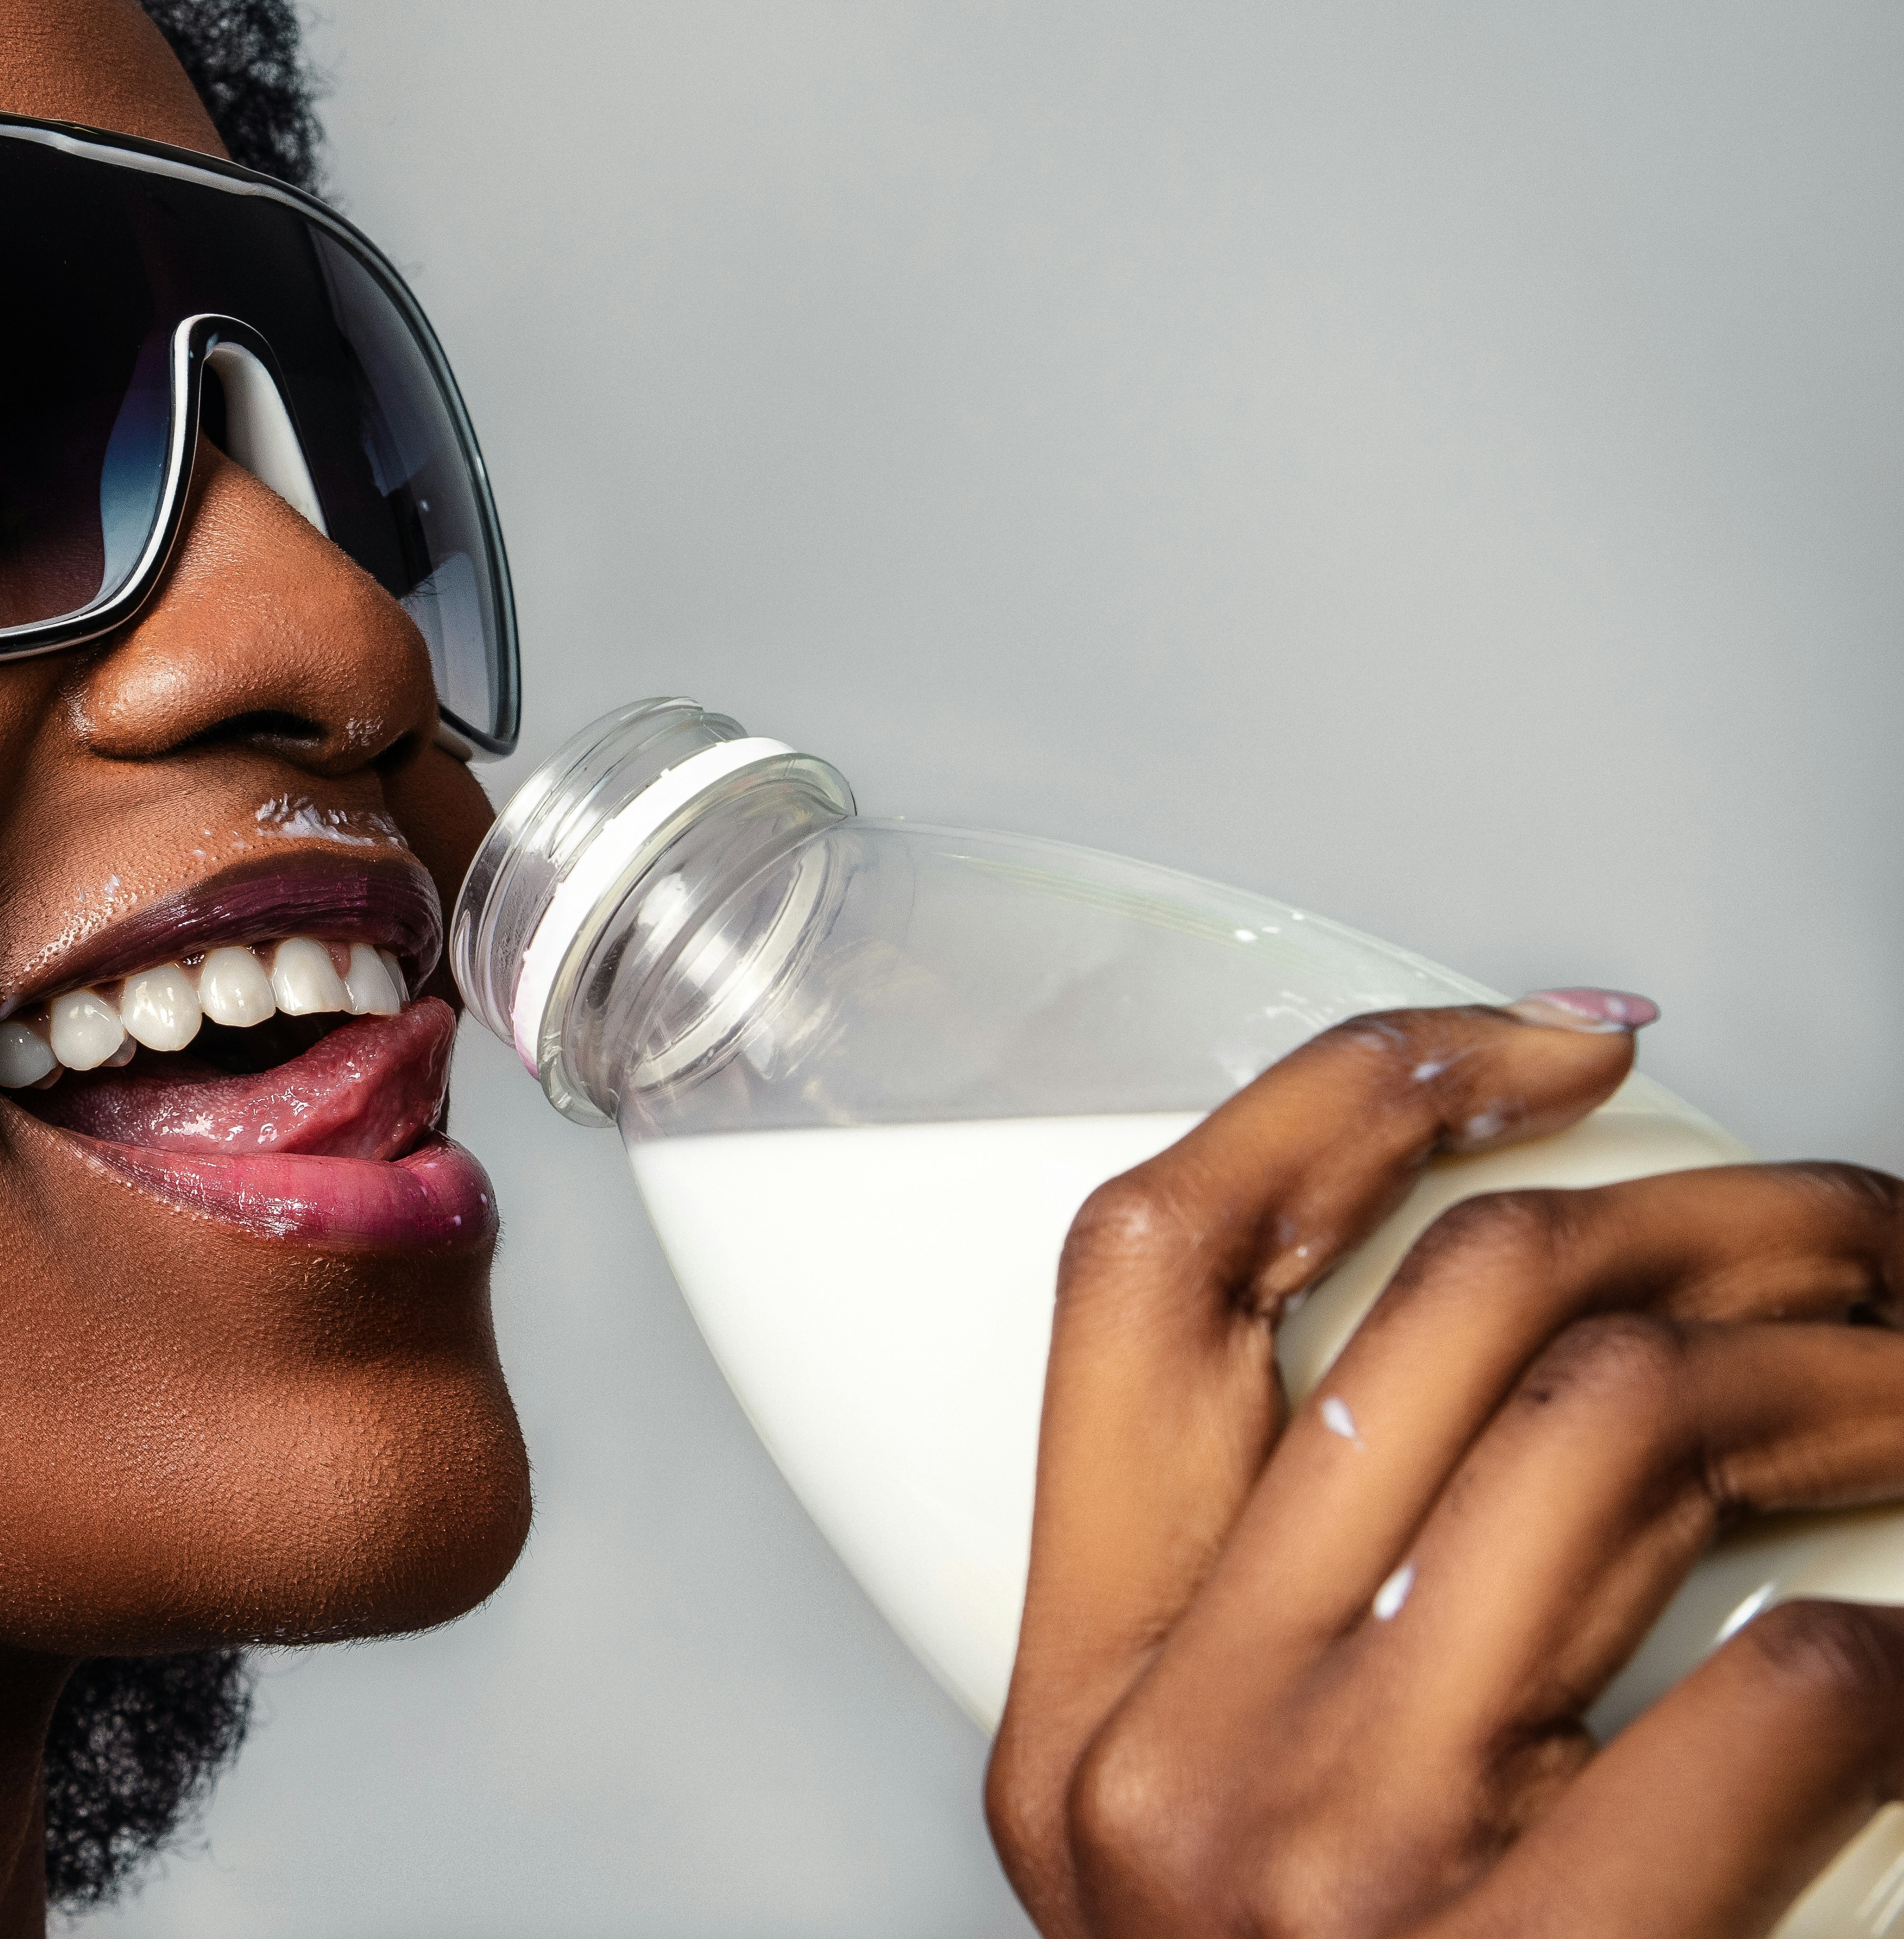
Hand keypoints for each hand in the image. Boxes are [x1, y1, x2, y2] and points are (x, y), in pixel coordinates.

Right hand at [992, 999, 1903, 1936]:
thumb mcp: (1213, 1845)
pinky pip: (1777, 1684)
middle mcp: (1176, 1754)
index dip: (1346, 1098)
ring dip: (1842, 1364)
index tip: (1541, 1044)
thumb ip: (1289, 1650)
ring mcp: (1341, 1854)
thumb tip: (1524, 1415)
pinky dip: (1901, 1639)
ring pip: (1619, 1427)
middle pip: (1447, 1312)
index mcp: (1076, 1714)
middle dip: (1708, 1207)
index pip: (1148, 1277)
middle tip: (1853, 1224)